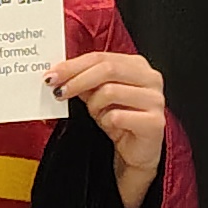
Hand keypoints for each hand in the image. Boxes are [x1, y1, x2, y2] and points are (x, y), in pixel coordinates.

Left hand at [50, 48, 167, 207]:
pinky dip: (106, 121)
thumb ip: (83, 81)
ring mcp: (155, 99)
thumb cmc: (119, 118)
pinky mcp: (155, 122)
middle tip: (59, 92)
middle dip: (77, 80)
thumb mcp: (97, 96)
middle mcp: (150, 78)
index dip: (73, 65)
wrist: (137, 150)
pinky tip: (111, 126)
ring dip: (94, 105)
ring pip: (110, 91)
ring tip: (96, 114)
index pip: (100, 57)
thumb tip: (58, 74)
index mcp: (136, 65)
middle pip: (107, 69)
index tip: (51, 76)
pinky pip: (118, 116)